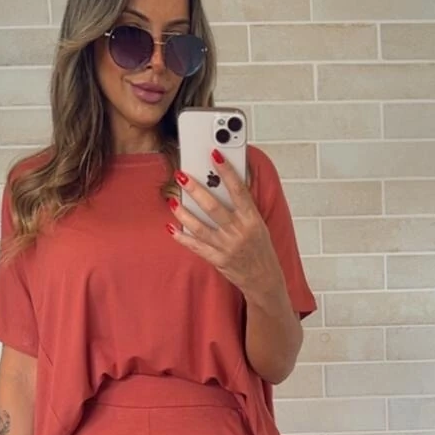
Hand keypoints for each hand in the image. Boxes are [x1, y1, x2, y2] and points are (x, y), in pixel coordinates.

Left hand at [167, 151, 286, 302]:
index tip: (215, 154)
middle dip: (196, 190)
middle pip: (213, 207)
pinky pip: (196, 247)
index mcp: (252, 219)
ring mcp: (227, 247)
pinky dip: (182, 237)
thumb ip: (244, 205)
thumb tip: (231, 180)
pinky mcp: (218, 260)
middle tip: (181, 175)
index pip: (239, 190)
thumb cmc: (260, 248)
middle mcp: (239, 232)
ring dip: (183, 213)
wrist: (264, 280)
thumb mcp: (259, 224)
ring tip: (172, 200)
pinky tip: (171, 227)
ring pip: (200, 227)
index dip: (227, 171)